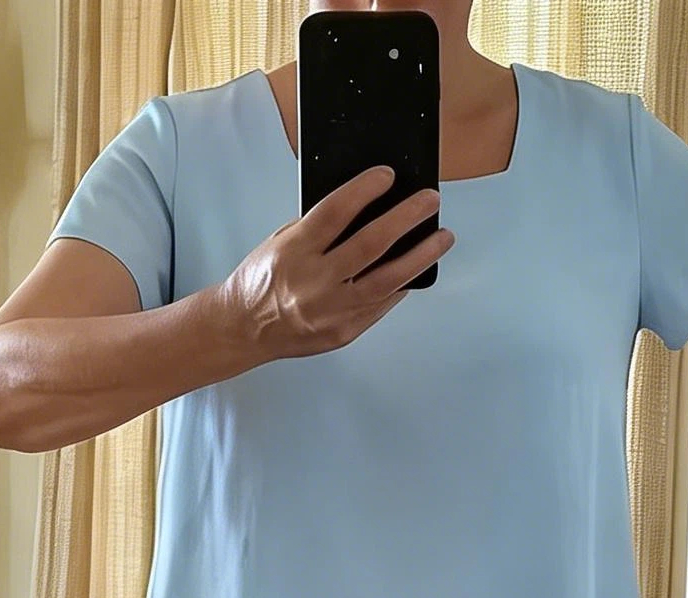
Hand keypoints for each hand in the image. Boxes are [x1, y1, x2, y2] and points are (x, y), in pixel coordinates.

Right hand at [222, 166, 451, 361]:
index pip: (336, 212)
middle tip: (430, 200)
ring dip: (420, 256)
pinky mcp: (344, 332)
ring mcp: (332, 312)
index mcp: (295, 252)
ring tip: (442, 237)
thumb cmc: (263, 280)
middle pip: (371, 244)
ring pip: (388, 280)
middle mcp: (315, 284)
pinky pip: (382, 305)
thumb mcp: (283, 241)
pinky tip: (417, 269)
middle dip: (407, 218)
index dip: (365, 189)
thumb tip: (368, 208)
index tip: (388, 175)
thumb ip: (321, 228)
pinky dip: (402, 284)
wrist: (245, 328)